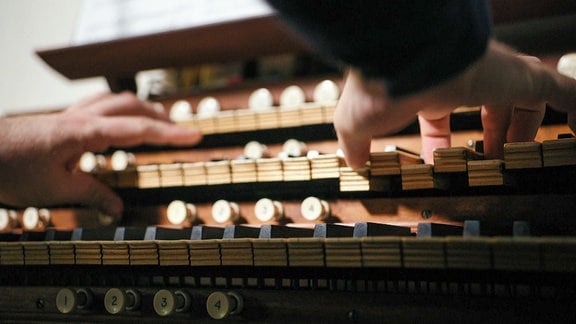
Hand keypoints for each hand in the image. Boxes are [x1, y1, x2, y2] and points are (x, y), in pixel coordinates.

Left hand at [0, 92, 201, 216]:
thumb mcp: (55, 189)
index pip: (139, 129)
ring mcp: (70, 114)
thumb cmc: (9, 168)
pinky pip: (98, 104)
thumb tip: (117, 208)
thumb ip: (92, 195)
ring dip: (140, 108)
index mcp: (85, 133)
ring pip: (115, 99)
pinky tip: (116, 120)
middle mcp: (80, 117)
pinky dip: (117, 108)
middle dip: (160, 117)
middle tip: (180, 132)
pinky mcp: (60, 118)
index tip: (195, 135)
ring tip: (156, 122)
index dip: (170, 133)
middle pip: (131, 106)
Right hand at [334, 40, 575, 167]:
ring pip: (526, 100)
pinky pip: (565, 93)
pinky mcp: (522, 77)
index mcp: (430, 89)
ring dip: (528, 130)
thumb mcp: (357, 126)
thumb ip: (357, 145)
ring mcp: (496, 76)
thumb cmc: (378, 88)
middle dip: (493, 136)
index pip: (442, 115)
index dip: (442, 142)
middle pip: (489, 106)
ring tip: (528, 157)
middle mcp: (466, 79)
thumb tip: (353, 162)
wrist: (401, 60)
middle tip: (494, 161)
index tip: (442, 164)